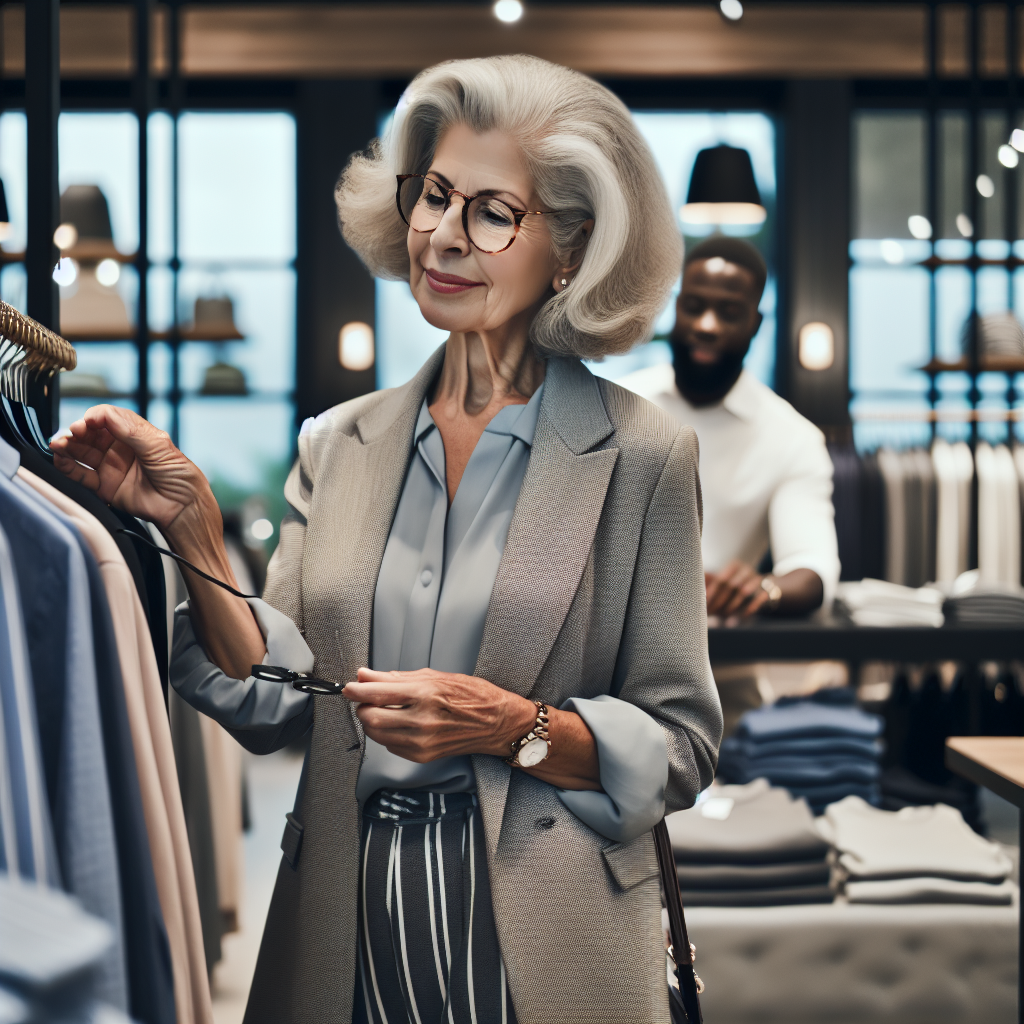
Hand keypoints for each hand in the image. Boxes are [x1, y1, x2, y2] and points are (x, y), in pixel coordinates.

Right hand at [49, 404, 214, 535]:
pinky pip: (81, 475)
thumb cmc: (179, 474)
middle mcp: (120, 449)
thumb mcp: (159, 446)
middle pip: (91, 434)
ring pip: (82, 453)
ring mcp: (111, 467)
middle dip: (78, 432)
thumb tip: (105, 414)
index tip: (88, 421)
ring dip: (68, 447)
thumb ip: (131, 430)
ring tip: (59, 445)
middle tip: (72, 433)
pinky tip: (60, 460)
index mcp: (134, 434)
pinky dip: (68, 467)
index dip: (95, 418)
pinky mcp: (105, 487)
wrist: (182, 506)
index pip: (108, 418)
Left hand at [342, 667, 536, 762]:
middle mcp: (422, 721)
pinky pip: (390, 745)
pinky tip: (401, 723)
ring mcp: (421, 742)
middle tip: (368, 697)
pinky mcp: (422, 756)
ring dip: (373, 721)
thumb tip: (366, 675)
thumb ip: (396, 677)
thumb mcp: (434, 676)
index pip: (376, 693)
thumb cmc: (471, 695)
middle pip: (370, 718)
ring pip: (376, 734)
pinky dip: (387, 733)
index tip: (348, 687)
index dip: (355, 689)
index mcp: (425, 694)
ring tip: (385, 709)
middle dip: (363, 706)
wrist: (496, 723)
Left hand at [704, 560, 767, 617]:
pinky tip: (740, 617)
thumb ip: (709, 581)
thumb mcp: (724, 581)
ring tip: (724, 615)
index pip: (721, 579)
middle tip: (712, 612)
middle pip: (731, 585)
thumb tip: (693, 585)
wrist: (764, 588)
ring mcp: (758, 579)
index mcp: (734, 566)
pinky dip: (748, 609)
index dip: (712, 592)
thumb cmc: (737, 585)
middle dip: (720, 601)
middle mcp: (746, 570)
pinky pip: (758, 599)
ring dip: (732, 605)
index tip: (704, 603)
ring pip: (744, 592)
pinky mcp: (767, 590)